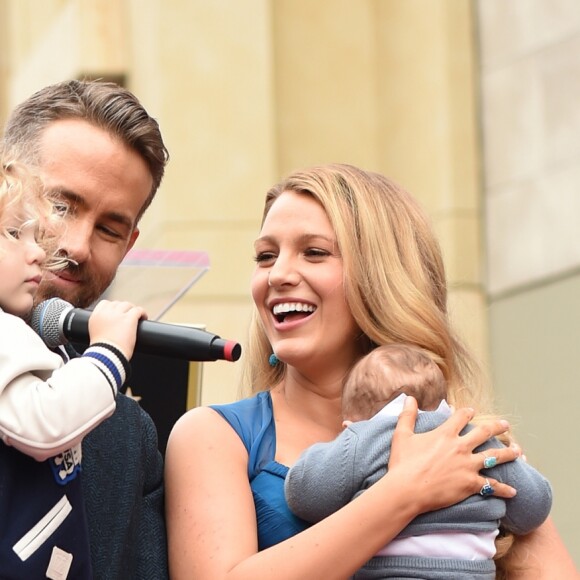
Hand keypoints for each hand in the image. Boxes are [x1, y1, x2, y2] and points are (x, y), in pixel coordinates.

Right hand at [88, 300, 146, 358]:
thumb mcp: (96, 334)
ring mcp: (118, 315)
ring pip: (128, 305)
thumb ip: (101, 327)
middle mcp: (106, 313)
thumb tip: (110, 327)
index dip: (113, 307)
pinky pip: (138, 310)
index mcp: (95, 316)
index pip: (105, 304)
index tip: (118, 313)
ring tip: (137, 317)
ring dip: (133, 310)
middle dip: (124, 309)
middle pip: (117, 304)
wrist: (108, 357)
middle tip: (129, 316)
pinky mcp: (129, 319)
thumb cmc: (103, 351)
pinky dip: (142, 313)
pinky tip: (144, 318)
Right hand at [387, 396, 519, 513]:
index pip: (461, 417)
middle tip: (505, 425)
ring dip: (508, 453)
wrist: (407, 489)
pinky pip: (492, 486)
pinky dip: (504, 489)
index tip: (471, 411)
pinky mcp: (470, 484)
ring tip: (518, 451)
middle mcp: (460, 447)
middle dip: (496, 427)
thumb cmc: (402, 463)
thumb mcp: (402, 435)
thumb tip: (409, 397)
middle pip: (484, 433)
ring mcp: (467, 466)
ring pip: (494, 457)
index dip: (467, 413)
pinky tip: (514, 491)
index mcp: (445, 434)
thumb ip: (407, 415)